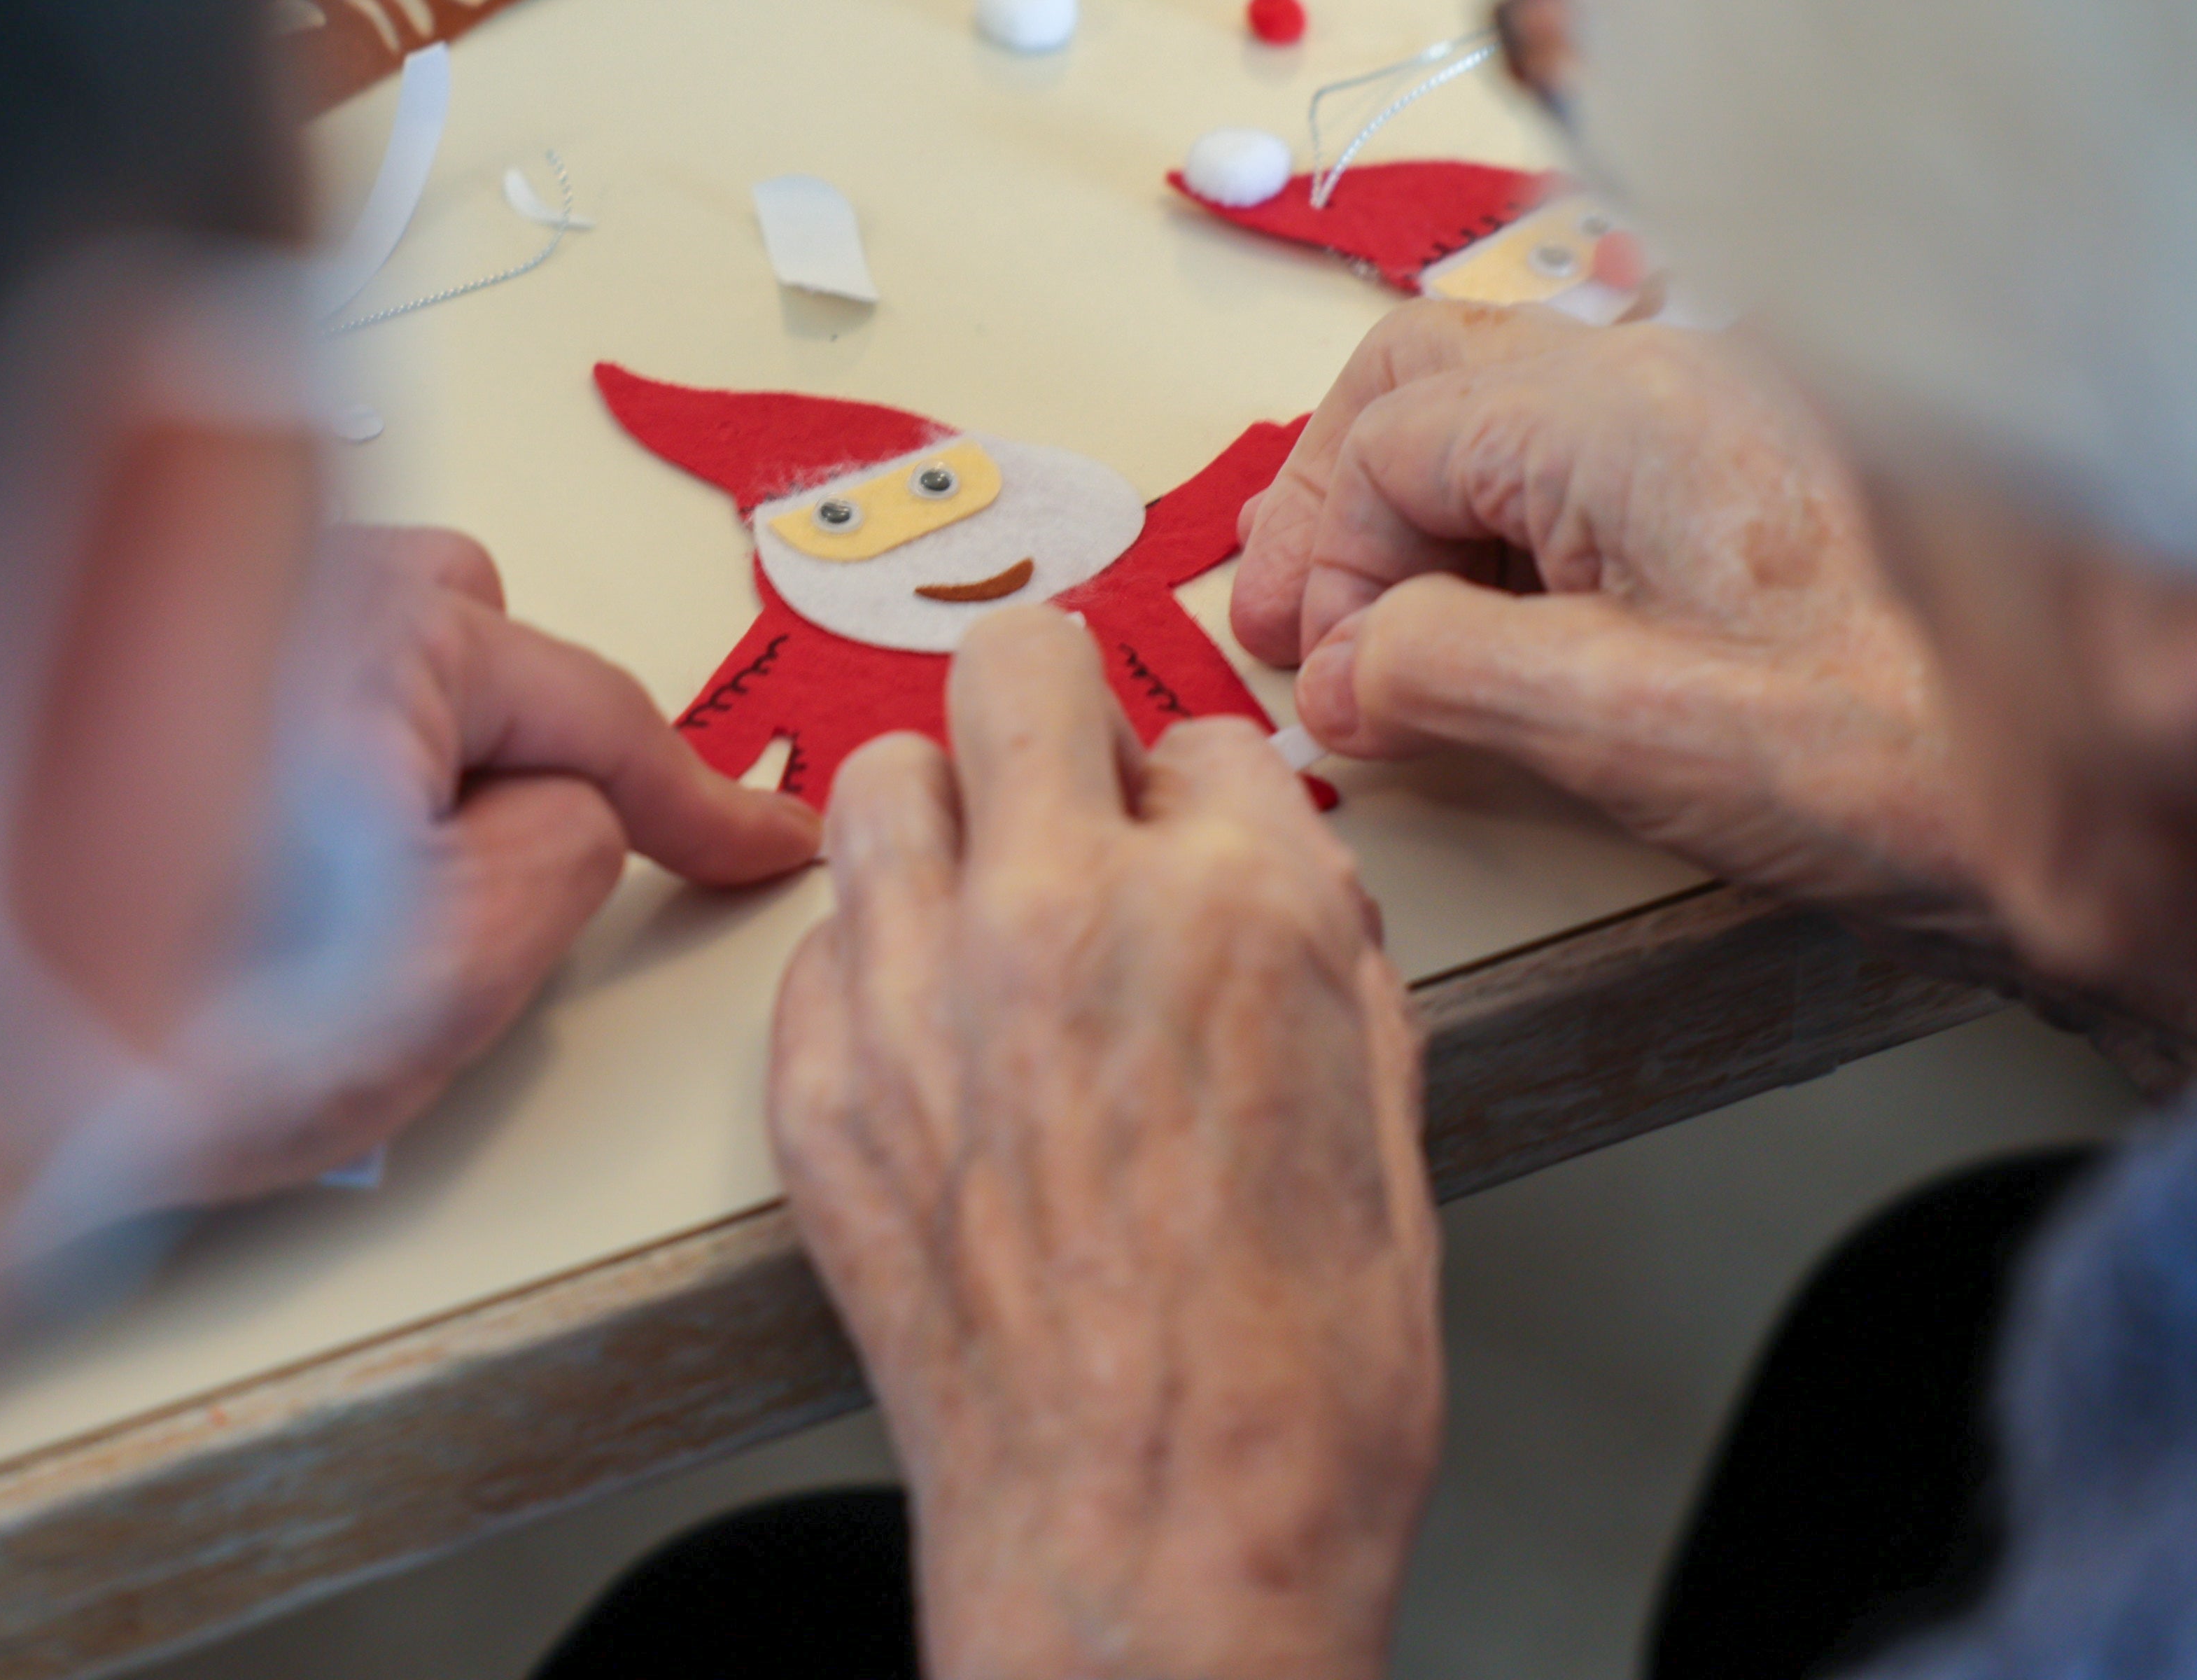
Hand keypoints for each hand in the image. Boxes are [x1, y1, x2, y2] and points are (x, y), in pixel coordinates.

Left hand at [188, 527, 818, 1197]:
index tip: (758, 845)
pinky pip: (254, 703)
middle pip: (471, 660)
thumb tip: (559, 816)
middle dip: (482, 769)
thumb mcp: (445, 972)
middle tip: (431, 924)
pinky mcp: (97, 672)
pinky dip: (266, 791)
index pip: (596, 713)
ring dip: (359, 786)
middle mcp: (277, 578)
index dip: (700, 800)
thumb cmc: (153, 1021)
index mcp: (383, 632)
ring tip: (269, 935)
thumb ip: (564, 855)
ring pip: (356, 685)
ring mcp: (180, 616)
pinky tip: (200, 907)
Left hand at [768, 609, 1439, 1679]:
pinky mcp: (816, 1081)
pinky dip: (874, 962)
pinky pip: (821, 941)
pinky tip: (933, 1037)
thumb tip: (1266, 866)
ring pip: (884, 778)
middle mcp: (1060, 909)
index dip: (1200, 790)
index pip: (1200, 730)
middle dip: (1051, 712)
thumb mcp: (1380, 1103)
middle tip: (1067, 781)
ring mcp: (918, 988)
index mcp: (1232, 902)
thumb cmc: (1289, 1369)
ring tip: (982, 900)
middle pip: (1014, 669)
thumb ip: (1314, 941)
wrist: (1155, 1527)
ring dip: (941, 817)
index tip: (1189, 834)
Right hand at [1230, 303, 1999, 955]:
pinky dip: (1511, 503)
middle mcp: (1666, 364)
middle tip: (1296, 612)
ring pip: (1508, 392)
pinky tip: (1509, 596)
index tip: (1332, 681)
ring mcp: (1725, 396)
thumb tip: (1345, 665)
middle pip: (1427, 371)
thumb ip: (1450, 674)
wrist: (2124, 776)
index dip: (1327, 565)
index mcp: (1615, 410)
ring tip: (1383, 607)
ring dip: (1421, 493)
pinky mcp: (1773, 449)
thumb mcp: (1628, 732)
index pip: (1386, 441)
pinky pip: (1591, 436)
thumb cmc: (1897, 754)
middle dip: (1340, 488)